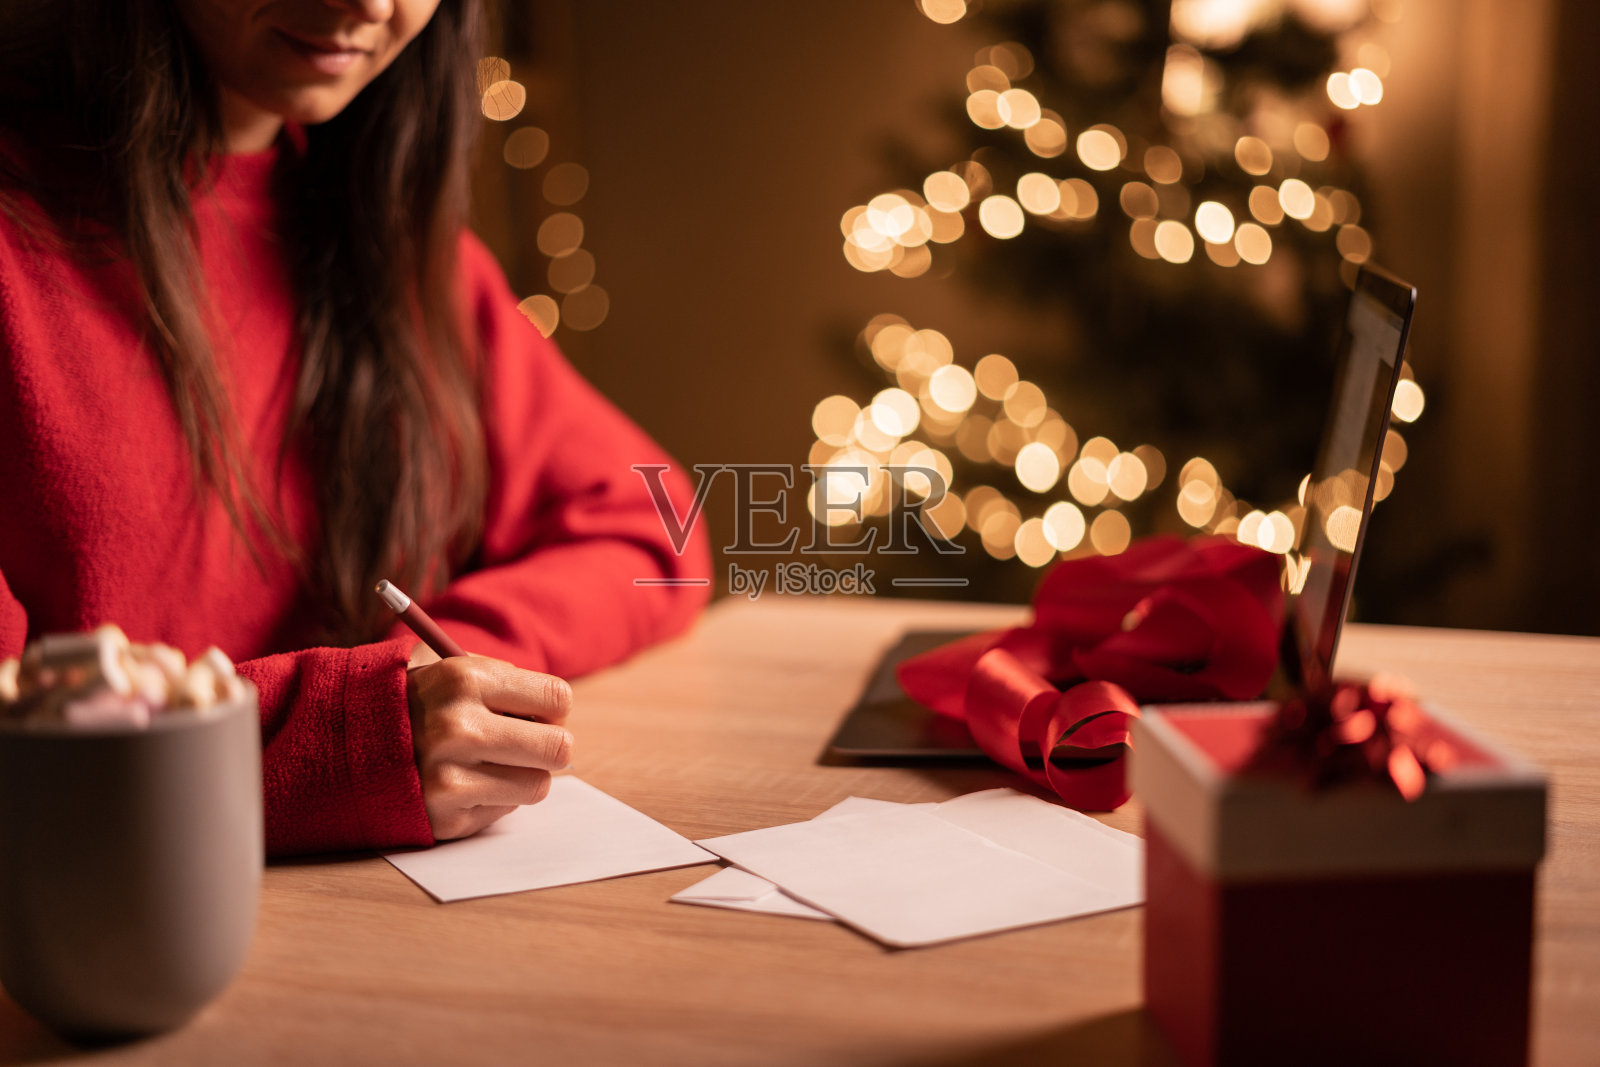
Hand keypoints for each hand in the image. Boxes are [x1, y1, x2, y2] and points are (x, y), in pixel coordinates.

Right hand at [405, 650, 573, 840]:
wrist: (346, 744)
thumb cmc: (421, 705)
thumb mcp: (455, 673)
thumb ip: (508, 686)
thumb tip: (558, 716)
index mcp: (465, 678)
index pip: (557, 699)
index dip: (553, 710)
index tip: (539, 714)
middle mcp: (457, 727)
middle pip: (558, 748)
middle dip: (550, 747)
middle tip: (529, 745)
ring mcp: (449, 775)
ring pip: (538, 784)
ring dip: (524, 776)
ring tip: (493, 764)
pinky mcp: (445, 815)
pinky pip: (506, 809)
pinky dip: (495, 798)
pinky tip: (466, 784)